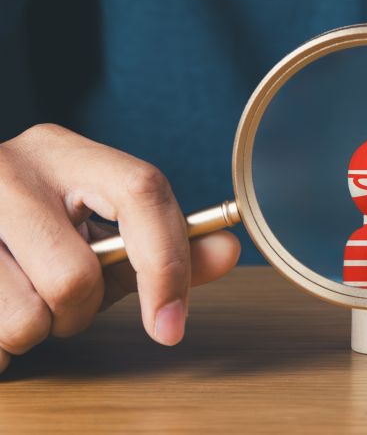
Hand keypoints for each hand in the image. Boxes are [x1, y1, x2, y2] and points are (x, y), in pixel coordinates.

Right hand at [0, 124, 239, 373]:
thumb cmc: (30, 236)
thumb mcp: (95, 235)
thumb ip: (161, 250)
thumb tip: (229, 251)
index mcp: (62, 151)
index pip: (143, 191)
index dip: (168, 265)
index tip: (171, 325)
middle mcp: (10, 168)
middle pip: (76, 276)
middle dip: (77, 312)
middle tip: (59, 300)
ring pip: (25, 316)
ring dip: (30, 332)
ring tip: (17, 298)